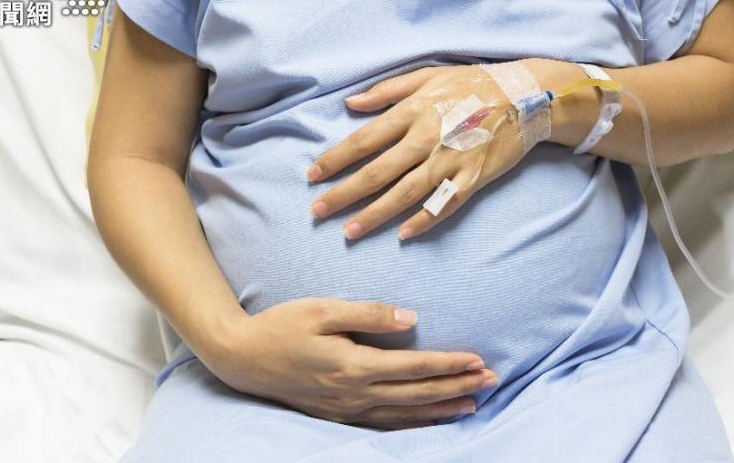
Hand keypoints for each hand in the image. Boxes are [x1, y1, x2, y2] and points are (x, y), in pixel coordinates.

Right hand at [199, 297, 498, 429]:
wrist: (241, 358)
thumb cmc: (281, 326)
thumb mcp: (323, 309)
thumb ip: (369, 314)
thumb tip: (412, 319)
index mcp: (353, 365)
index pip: (414, 367)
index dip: (449, 364)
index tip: (478, 360)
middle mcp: (354, 393)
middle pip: (417, 394)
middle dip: (457, 387)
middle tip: (492, 380)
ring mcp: (346, 409)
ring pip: (405, 414)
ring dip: (441, 408)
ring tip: (473, 404)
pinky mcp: (337, 415)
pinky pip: (384, 424)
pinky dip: (413, 424)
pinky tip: (429, 420)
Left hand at [307, 64, 532, 240]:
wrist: (527, 96)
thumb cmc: (473, 83)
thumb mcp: (428, 76)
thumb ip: (387, 91)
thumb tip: (350, 103)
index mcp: (413, 111)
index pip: (363, 140)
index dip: (335, 160)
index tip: (312, 176)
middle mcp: (427, 138)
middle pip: (377, 173)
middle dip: (344, 194)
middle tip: (318, 211)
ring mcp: (450, 161)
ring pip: (405, 194)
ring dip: (375, 215)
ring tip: (349, 231)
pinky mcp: (472, 178)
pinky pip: (444, 204)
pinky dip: (424, 220)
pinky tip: (403, 235)